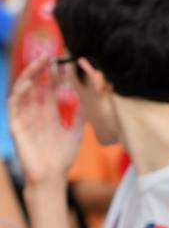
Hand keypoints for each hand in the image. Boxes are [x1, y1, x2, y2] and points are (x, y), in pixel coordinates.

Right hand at [10, 58, 84, 187]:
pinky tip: (28, 82)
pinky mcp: (15, 123)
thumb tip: (96, 93)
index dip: (55, 72)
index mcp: (48, 109)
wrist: (52, 174)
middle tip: (50, 53)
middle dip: (41, 67)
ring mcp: (24, 115)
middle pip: (36, 82)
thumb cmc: (64, 153)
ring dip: (30, 74)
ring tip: (39, 62)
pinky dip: (19, 92)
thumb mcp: (78, 128)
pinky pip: (14, 104)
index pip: (50, 85)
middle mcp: (34, 108)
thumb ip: (83, 110)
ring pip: (23, 88)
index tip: (64, 58)